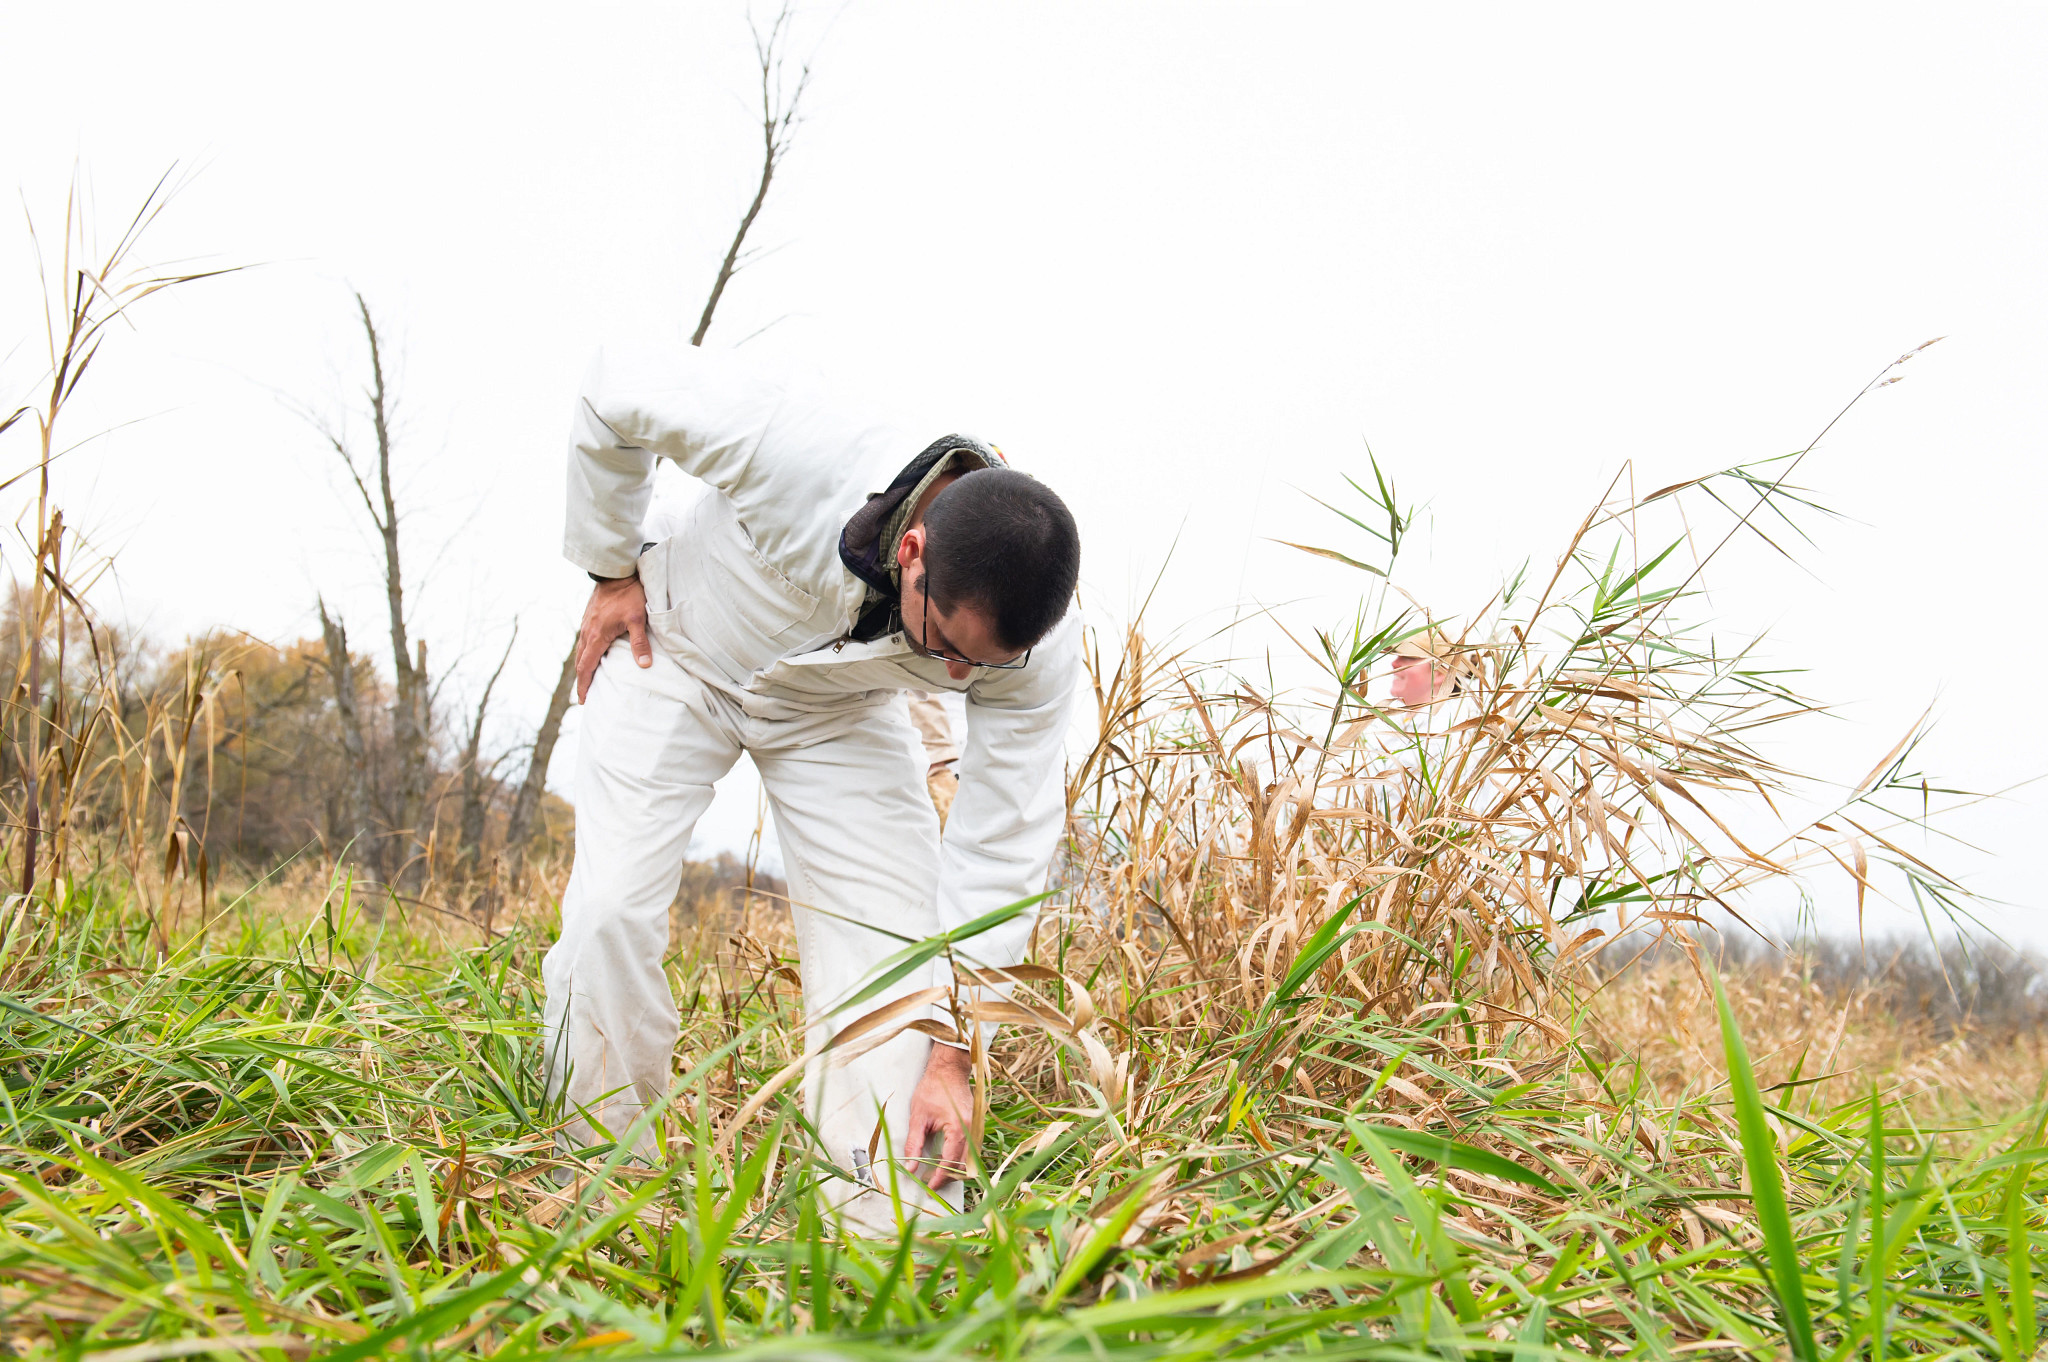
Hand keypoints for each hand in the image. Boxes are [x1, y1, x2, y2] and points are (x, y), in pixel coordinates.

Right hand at [575, 575, 650, 702]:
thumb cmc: (629, 594)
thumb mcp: (637, 619)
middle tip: (585, 696)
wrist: (616, 572)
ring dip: (582, 667)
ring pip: (581, 651)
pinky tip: (592, 655)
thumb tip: (644, 665)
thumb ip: (640, 642)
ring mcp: (586, 624)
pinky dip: (585, 653)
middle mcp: (587, 632)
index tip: (584, 700)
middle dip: (582, 680)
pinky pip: (584, 641)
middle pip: (580, 662)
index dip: (584, 685)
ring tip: (587, 679)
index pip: (587, 666)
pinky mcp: (589, 617)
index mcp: (596, 636)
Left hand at [904, 1043, 972, 1189]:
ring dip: (953, 1170)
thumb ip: (913, 1144)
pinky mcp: (975, 1127)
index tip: (927, 1186)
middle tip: (929, 1183)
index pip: (950, 1163)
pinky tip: (943, 1159)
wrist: (949, 1071)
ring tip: (934, 1173)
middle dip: (947, 1177)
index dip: (938, 1177)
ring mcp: (976, 1129)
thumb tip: (910, 1168)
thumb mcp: (918, 1117)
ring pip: (968, 1160)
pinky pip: (969, 1150)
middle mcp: (972, 1130)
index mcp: (958, 1128)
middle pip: (963, 1165)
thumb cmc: (932, 1089)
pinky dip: (958, 1159)